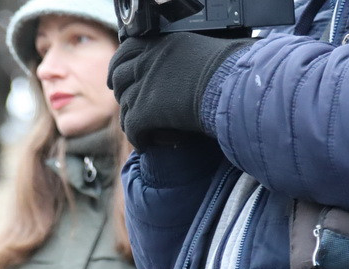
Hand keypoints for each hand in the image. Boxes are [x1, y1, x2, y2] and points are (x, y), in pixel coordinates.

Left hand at [109, 33, 250, 148]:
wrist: (233, 87)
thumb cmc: (230, 71)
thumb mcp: (200, 53)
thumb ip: (181, 58)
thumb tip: (179, 67)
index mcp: (161, 43)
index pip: (127, 50)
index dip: (118, 66)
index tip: (115, 78)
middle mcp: (148, 61)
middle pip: (120, 78)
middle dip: (121, 93)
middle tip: (129, 106)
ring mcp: (144, 86)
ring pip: (125, 106)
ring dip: (131, 118)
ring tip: (142, 129)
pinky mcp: (145, 111)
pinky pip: (132, 128)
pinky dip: (138, 138)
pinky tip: (147, 144)